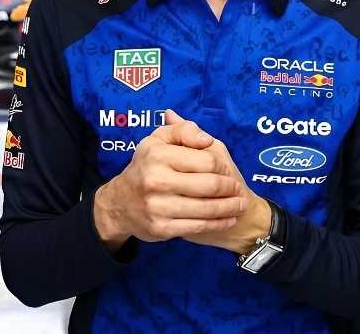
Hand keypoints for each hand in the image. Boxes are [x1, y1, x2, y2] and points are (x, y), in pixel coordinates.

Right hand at [93, 111, 245, 251]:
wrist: (119, 203)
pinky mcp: (161, 228)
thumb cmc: (146, 166)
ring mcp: (158, 206)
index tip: (226, 169)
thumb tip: (205, 139)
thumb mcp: (158, 139)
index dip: (221, 165)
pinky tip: (228, 219)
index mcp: (158, 154)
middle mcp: (156, 180)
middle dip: (230, 188)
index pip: (206, 160)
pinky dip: (218, 223)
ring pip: (207, 208)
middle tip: (239, 189)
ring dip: (230, 207)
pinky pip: (198, 226)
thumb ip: (183, 130)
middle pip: (209, 185)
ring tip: (240, 205)